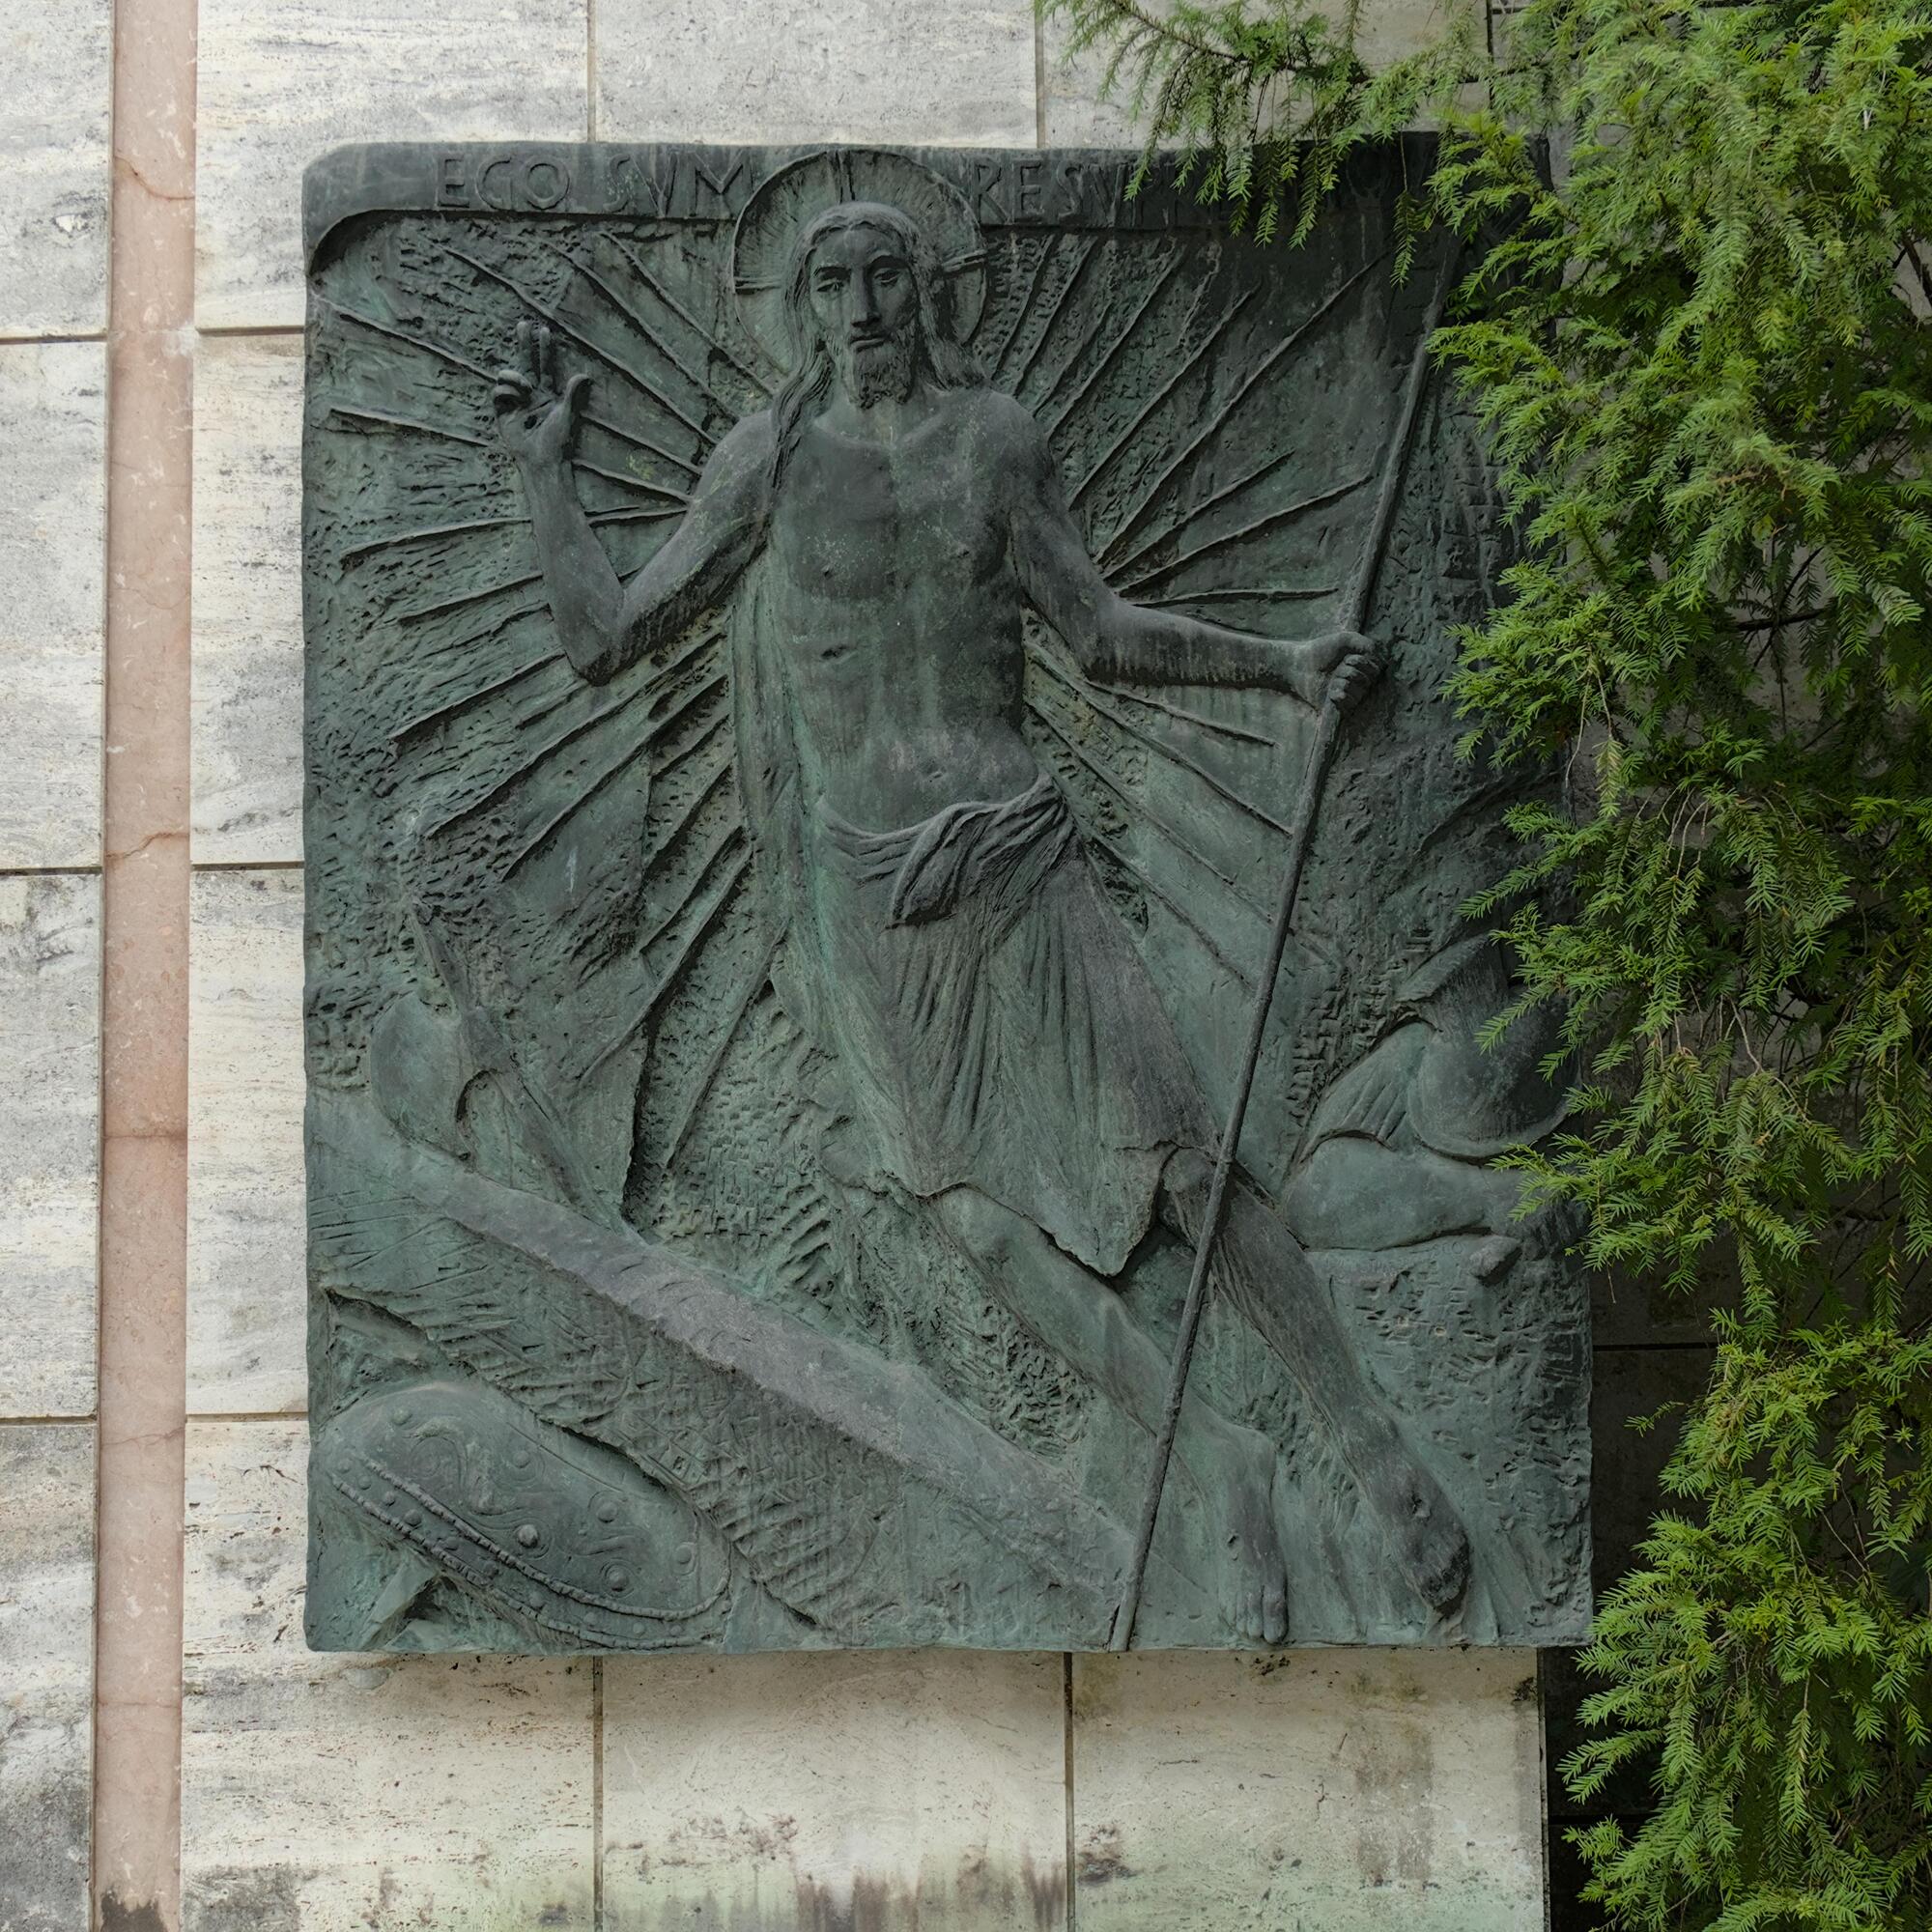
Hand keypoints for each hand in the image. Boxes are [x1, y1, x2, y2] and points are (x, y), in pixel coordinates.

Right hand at [492, 320, 588, 468]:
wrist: (543, 461)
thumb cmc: (558, 442)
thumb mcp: (567, 415)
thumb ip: (574, 394)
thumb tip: (585, 375)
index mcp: (547, 394)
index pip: (545, 366)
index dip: (544, 349)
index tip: (545, 331)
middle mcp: (530, 395)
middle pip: (525, 363)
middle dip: (524, 344)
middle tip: (523, 324)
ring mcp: (515, 402)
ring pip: (507, 375)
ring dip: (515, 376)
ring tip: (526, 388)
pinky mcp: (502, 412)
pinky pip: (498, 392)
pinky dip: (506, 391)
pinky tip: (516, 399)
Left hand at [1309, 626, 1385, 714]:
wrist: (1300, 664)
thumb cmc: (1322, 650)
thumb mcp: (1346, 639)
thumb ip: (1366, 643)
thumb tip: (1381, 658)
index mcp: (1362, 667)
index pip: (1377, 670)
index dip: (1366, 664)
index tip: (1350, 658)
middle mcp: (1358, 682)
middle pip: (1369, 681)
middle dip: (1352, 672)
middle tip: (1338, 667)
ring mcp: (1349, 695)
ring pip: (1358, 693)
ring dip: (1344, 682)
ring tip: (1332, 678)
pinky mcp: (1338, 706)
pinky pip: (1349, 704)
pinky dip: (1340, 695)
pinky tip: (1330, 692)